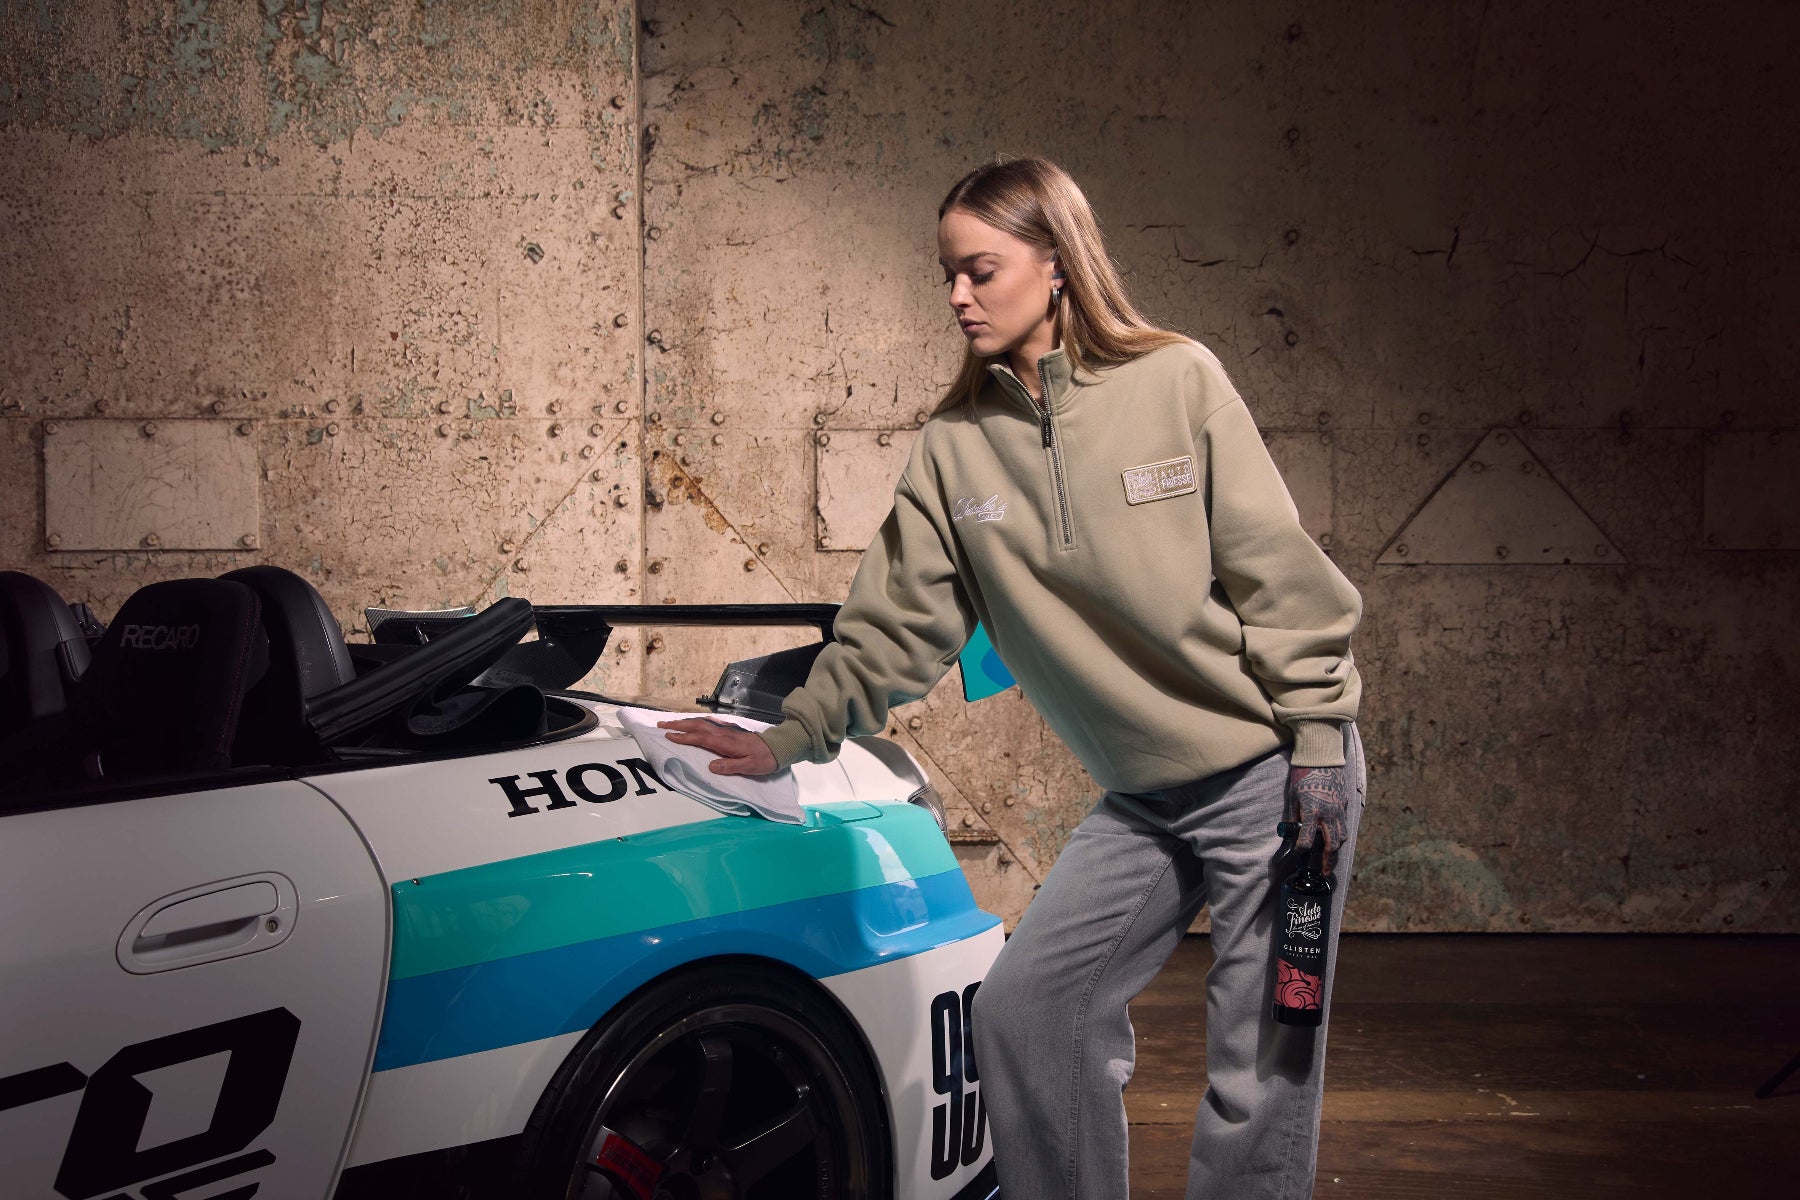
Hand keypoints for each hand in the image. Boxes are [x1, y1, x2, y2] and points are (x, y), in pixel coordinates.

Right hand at [657, 717, 779, 776]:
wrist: (778, 747)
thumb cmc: (764, 759)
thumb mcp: (749, 767)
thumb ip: (730, 766)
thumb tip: (711, 766)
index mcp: (725, 743)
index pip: (700, 738)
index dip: (684, 737)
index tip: (668, 735)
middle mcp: (724, 734)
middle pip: (697, 726)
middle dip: (678, 725)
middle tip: (661, 724)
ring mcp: (727, 730)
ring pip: (702, 723)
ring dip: (686, 722)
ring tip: (672, 723)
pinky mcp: (730, 731)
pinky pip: (709, 723)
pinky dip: (698, 722)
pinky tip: (695, 722)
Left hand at [1282, 763, 1353, 876]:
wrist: (1322, 755)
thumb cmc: (1303, 772)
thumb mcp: (1293, 794)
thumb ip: (1294, 814)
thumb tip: (1291, 829)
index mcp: (1313, 812)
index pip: (1307, 840)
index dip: (1301, 850)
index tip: (1298, 854)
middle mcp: (1329, 814)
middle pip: (1332, 845)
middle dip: (1327, 861)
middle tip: (1322, 872)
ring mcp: (1340, 809)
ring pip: (1342, 836)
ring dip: (1336, 850)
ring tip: (1330, 859)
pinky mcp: (1345, 803)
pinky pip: (1345, 823)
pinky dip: (1341, 834)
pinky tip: (1336, 838)